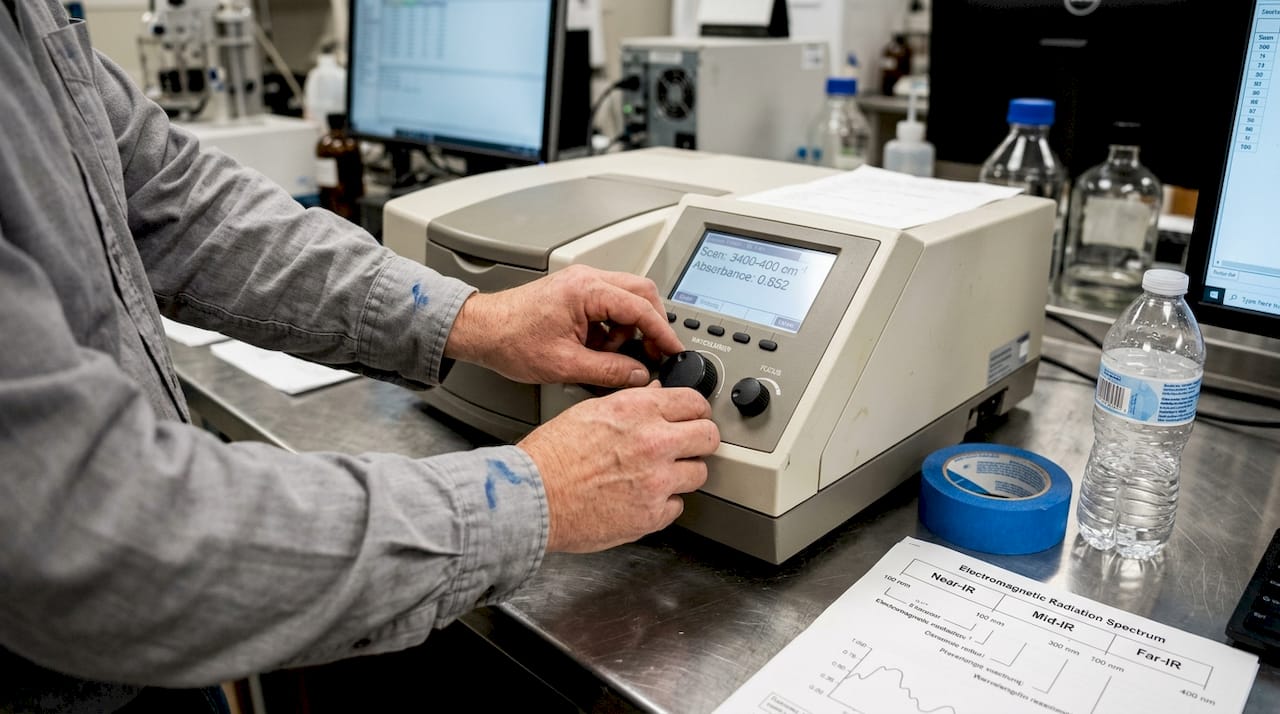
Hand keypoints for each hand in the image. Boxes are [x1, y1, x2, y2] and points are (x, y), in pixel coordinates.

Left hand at [444, 264, 682, 387]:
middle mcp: (586, 279)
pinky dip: (613, 326)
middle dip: (652, 324)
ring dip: (629, 327)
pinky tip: (599, 348)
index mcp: (586, 290)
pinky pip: (609, 304)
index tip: (674, 350)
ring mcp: (581, 283)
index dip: (662, 331)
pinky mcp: (575, 292)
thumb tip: (638, 376)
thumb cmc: (510, 340)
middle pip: (641, 293)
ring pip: (626, 297)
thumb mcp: (565, 365)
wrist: (481, 330)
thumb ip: (609, 371)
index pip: (640, 306)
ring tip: (613, 355)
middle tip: (655, 353)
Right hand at [518, 383, 718, 552]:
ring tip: (658, 475)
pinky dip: (664, 504)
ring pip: (699, 474)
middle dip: (700, 441)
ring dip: (683, 474)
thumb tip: (656, 395)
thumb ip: (631, 404)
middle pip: (709, 437)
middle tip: (688, 446)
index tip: (694, 417)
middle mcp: (654, 442)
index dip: (696, 411)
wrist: (532, 497)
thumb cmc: (551, 456)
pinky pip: (677, 506)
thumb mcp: (590, 411)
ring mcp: (656, 481)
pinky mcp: (651, 515)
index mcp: (638, 410)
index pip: (694, 402)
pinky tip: (642, 498)